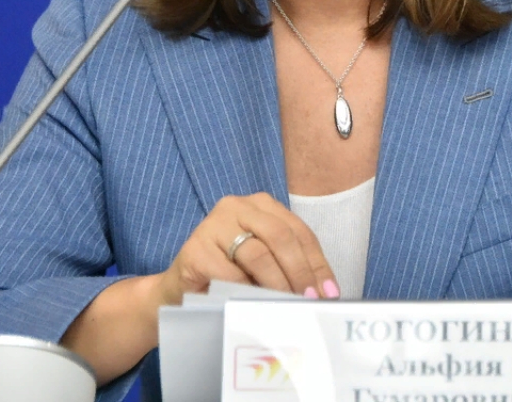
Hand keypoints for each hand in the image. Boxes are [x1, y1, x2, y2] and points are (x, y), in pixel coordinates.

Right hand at [152, 192, 339, 304]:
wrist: (182, 288)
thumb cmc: (229, 274)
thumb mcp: (265, 263)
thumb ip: (290, 265)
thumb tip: (325, 290)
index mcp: (260, 206)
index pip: (298, 230)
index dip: (317, 262)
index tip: (329, 291)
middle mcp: (237, 207)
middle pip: (280, 236)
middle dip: (301, 271)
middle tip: (310, 300)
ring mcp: (213, 225)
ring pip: (258, 254)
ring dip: (279, 284)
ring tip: (288, 305)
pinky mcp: (196, 249)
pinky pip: (231, 274)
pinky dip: (248, 291)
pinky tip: (257, 305)